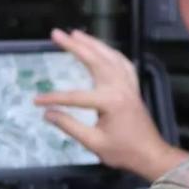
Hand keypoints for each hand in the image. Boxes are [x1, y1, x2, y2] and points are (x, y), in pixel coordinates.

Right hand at [35, 29, 188, 181]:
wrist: (151, 155)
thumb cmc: (123, 152)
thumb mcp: (94, 143)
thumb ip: (70, 126)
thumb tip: (47, 114)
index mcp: (110, 101)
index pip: (75, 97)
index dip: (54, 98)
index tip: (36, 101)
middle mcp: (120, 87)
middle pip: (95, 61)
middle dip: (75, 46)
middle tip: (57, 34)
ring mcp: (128, 85)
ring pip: (110, 56)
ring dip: (93, 43)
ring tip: (75, 34)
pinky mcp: (133, 88)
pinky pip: (123, 63)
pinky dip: (112, 53)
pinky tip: (103, 49)